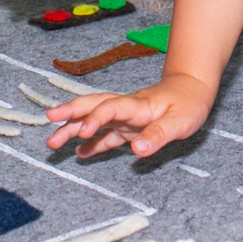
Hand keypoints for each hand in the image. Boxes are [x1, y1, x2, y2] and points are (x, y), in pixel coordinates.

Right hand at [46, 72, 214, 160]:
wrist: (194, 88)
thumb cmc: (188, 103)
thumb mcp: (180, 121)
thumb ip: (158, 135)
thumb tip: (137, 150)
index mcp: (137, 105)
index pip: (110, 108)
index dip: (95, 119)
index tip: (82, 133)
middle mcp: (126, 108)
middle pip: (93, 105)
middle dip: (70, 111)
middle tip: (49, 118)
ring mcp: (125, 117)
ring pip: (94, 119)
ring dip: (73, 127)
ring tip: (52, 141)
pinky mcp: (129, 126)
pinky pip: (106, 135)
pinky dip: (92, 144)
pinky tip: (79, 153)